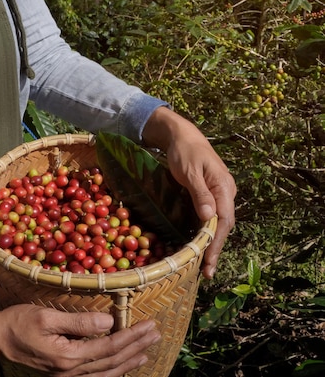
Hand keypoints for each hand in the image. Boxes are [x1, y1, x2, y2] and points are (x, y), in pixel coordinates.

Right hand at [0, 304, 160, 375]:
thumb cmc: (19, 322)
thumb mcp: (47, 317)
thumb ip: (79, 321)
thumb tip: (109, 321)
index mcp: (68, 357)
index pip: (109, 346)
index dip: (131, 336)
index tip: (148, 325)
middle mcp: (71, 372)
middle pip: (112, 361)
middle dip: (136, 347)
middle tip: (155, 334)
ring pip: (106, 373)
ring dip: (128, 361)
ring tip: (146, 352)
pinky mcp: (63, 375)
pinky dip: (112, 371)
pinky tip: (122, 365)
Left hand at [142, 107, 235, 278]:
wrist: (182, 137)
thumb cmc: (184, 152)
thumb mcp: (189, 172)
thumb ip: (200, 194)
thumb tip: (209, 218)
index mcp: (224, 187)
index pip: (224, 220)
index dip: (216, 242)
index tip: (208, 260)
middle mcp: (226, 193)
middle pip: (224, 226)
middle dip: (215, 249)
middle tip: (206, 272)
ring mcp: (220, 194)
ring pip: (219, 224)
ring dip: (212, 244)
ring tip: (204, 265)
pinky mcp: (211, 195)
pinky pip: (212, 218)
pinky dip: (207, 233)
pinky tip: (200, 245)